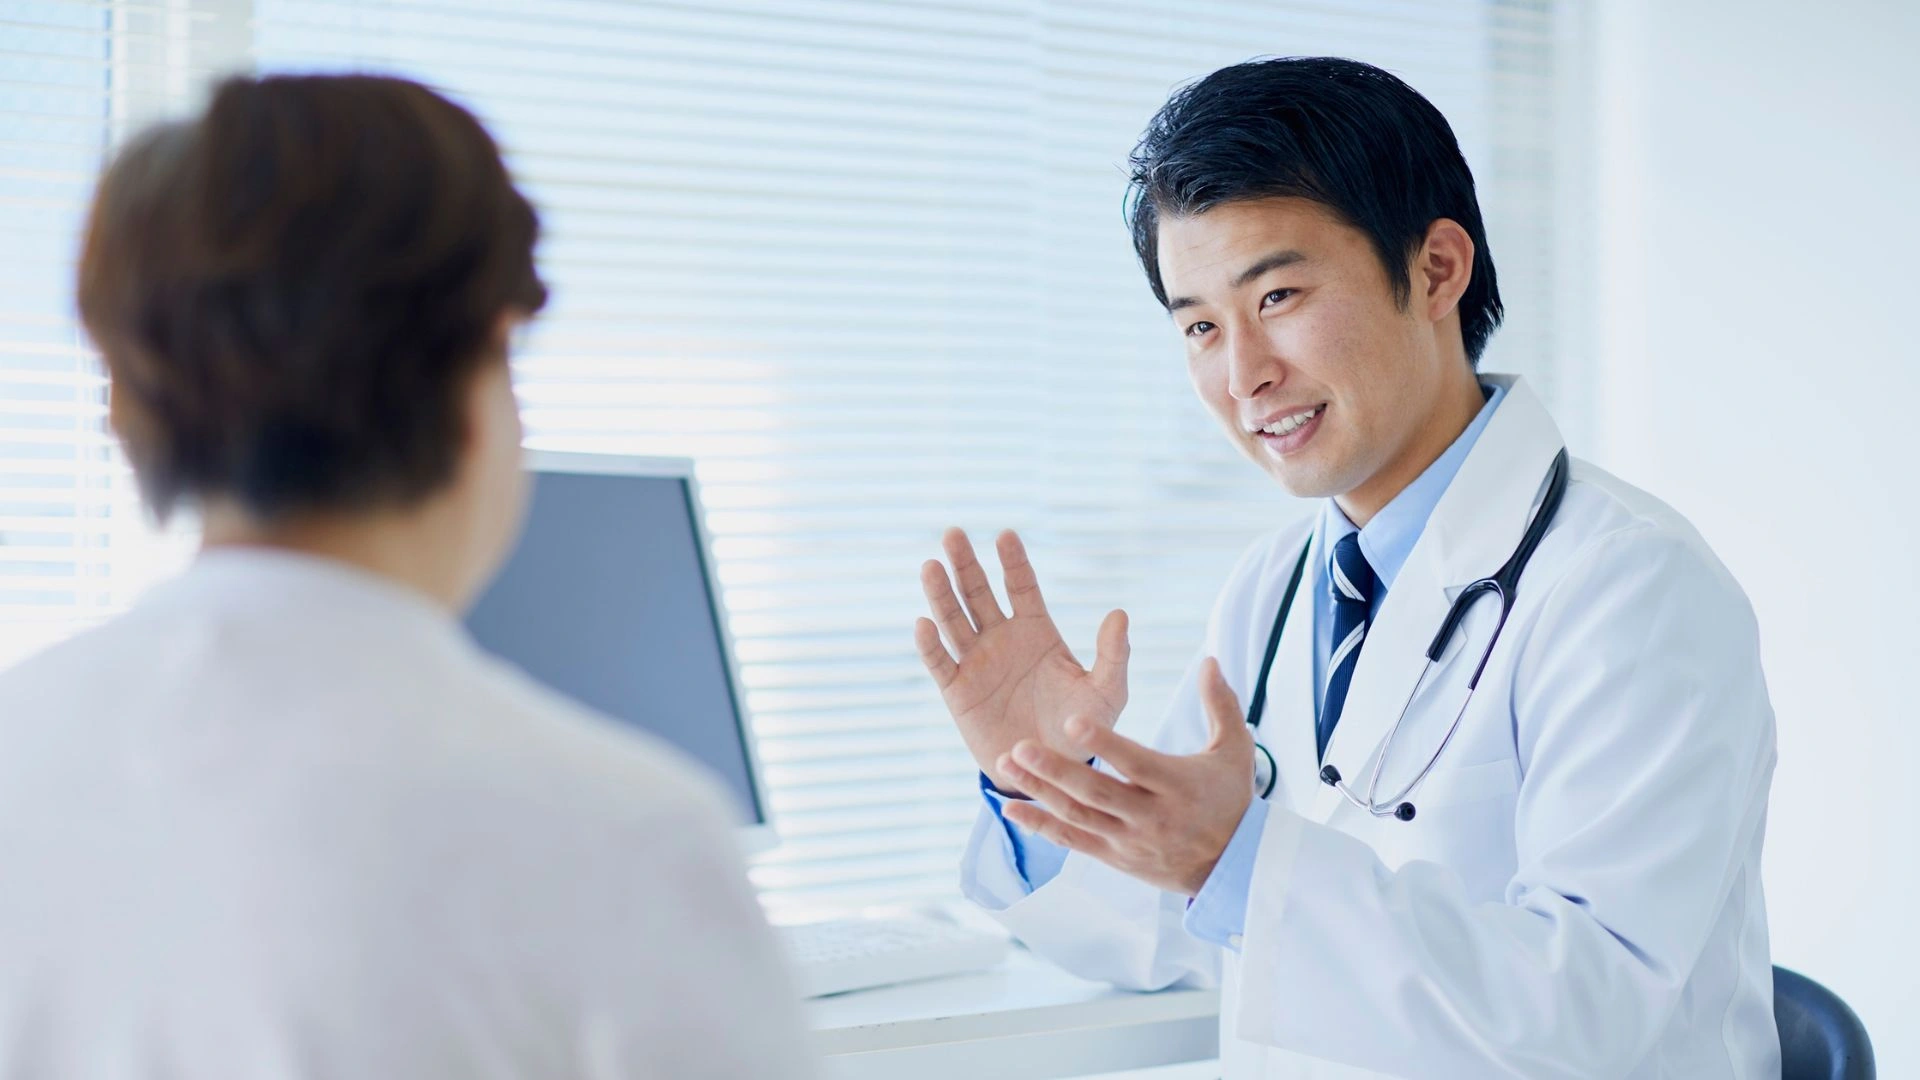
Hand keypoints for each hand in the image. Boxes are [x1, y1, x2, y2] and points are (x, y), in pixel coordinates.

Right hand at [914, 528, 1129, 795]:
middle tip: (953, 534)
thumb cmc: (1081, 729)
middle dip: (966, 564)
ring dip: (941, 594)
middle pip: (979, 593)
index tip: (1005, 536)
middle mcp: (1002, 639)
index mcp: (1037, 631)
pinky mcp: (958, 691)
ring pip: (954, 620)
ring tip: (930, 566)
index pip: (1022, 587)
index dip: (1013, 562)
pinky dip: (930, 644)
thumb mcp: (1106, 692)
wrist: (1050, 772)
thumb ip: (1113, 655)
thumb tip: (1119, 613)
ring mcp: (977, 662)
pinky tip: (923, 623)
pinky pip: (940, 663)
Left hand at [991, 657, 1253, 896]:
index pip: (1135, 762)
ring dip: (1039, 791)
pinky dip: (1040, 825)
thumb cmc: (1231, 799)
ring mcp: (1129, 840)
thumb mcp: (1235, 750)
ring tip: (1005, 764)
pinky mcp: (1115, 858)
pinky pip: (1072, 841)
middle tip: (1019, 746)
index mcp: (1176, 784)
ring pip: (1077, 816)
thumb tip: (1210, 659)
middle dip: (1055, 770)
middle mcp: (1150, 815)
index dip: (1104, 743)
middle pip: (1096, 792)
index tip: (1072, 721)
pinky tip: (1011, 807)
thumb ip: (1221, 704)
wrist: (1234, 866)